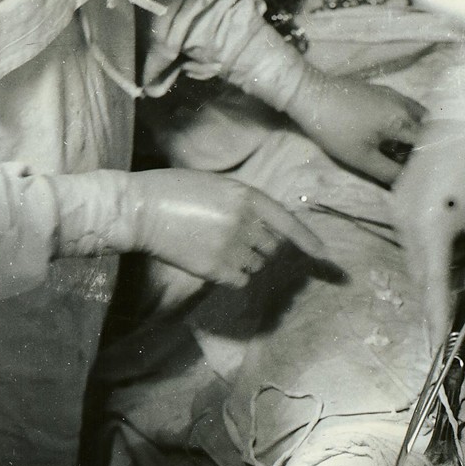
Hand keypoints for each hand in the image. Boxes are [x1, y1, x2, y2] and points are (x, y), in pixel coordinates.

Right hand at [54, 169, 325, 287]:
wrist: (139, 210)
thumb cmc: (172, 192)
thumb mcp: (216, 186)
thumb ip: (244, 203)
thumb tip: (265, 227)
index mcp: (247, 196)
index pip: (288, 223)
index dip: (309, 242)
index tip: (325, 257)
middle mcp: (245, 222)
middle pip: (272, 248)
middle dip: (261, 246)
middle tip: (232, 238)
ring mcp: (232, 247)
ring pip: (258, 265)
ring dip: (246, 261)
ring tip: (215, 245)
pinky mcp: (216, 269)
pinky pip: (241, 280)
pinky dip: (233, 276)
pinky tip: (212, 262)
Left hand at [286, 68, 424, 184]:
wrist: (311, 95)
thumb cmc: (336, 130)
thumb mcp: (362, 158)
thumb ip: (389, 172)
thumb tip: (408, 184)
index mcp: (403, 119)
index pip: (429, 142)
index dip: (429, 159)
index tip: (427, 174)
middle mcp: (404, 103)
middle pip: (426, 129)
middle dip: (425, 147)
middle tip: (417, 166)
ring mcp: (393, 94)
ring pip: (417, 117)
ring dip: (416, 134)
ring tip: (406, 154)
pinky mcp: (382, 91)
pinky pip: (405, 108)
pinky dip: (406, 123)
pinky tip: (394, 136)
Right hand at [394, 119, 464, 343]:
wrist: (459, 115)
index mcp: (431, 230)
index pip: (434, 287)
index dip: (437, 319)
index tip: (435, 348)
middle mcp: (407, 227)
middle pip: (427, 276)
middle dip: (451, 285)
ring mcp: (398, 216)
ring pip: (422, 260)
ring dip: (448, 264)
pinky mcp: (399, 206)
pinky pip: (418, 243)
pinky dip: (440, 248)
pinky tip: (461, 232)